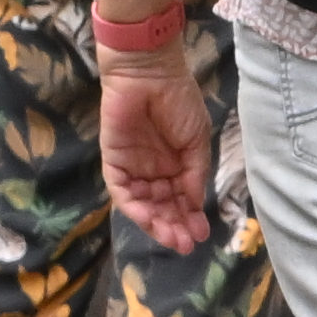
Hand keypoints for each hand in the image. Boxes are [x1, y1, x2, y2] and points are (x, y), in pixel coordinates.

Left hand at [92, 34, 214, 248]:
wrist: (150, 74)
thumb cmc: (179, 101)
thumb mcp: (197, 141)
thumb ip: (194, 174)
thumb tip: (196, 205)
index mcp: (176, 163)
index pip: (182, 198)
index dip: (190, 218)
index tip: (202, 235)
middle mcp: (154, 169)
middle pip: (163, 206)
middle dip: (174, 226)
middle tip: (186, 243)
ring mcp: (133, 166)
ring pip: (143, 203)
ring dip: (157, 222)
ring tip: (172, 237)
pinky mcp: (114, 160)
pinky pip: (122, 190)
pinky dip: (134, 207)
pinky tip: (150, 218)